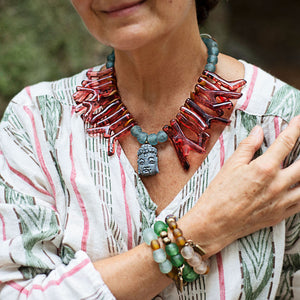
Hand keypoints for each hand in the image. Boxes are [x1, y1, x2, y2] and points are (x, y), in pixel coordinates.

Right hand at [181, 116, 299, 256]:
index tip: (299, 121)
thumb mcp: (230, 166)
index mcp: (264, 168)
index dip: (296, 128)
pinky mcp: (281, 215)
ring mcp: (282, 201)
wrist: (215, 223)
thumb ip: (247, 146)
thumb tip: (258, 131)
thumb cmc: (219, 194)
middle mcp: (278, 184)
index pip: (286, 142)